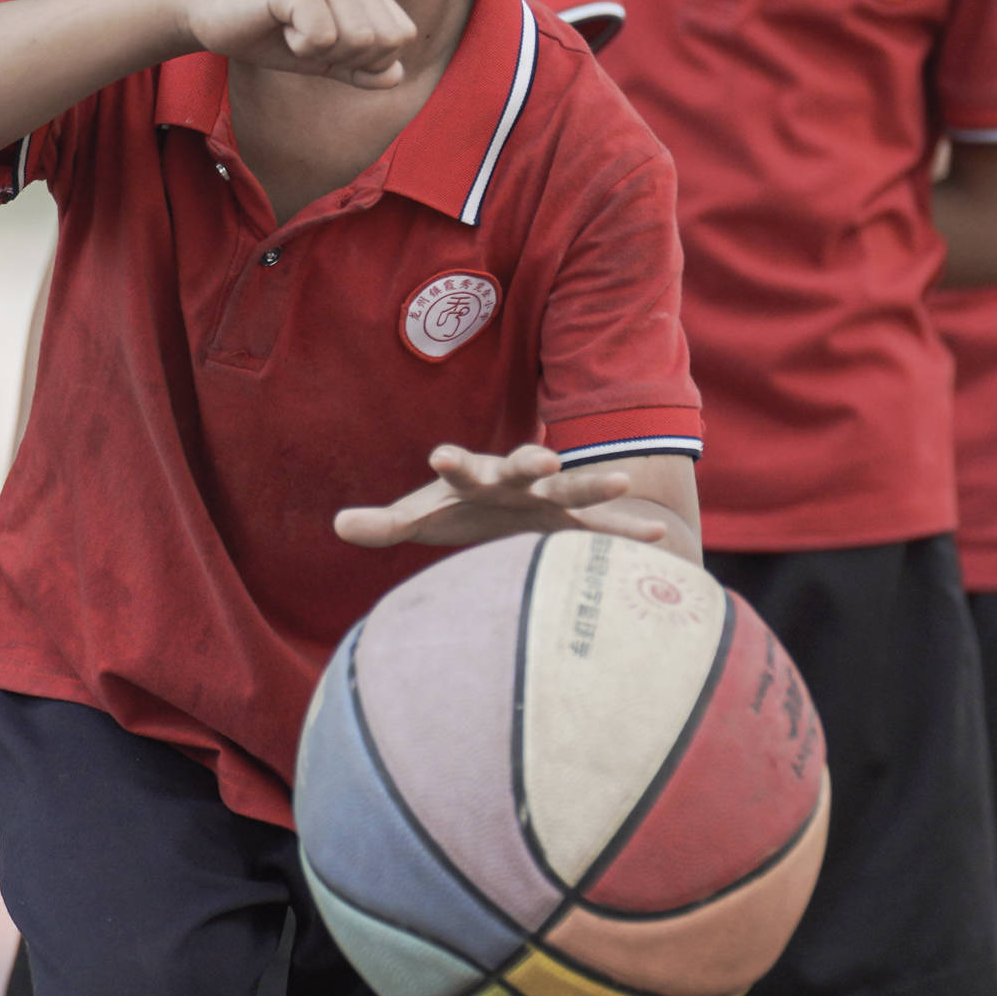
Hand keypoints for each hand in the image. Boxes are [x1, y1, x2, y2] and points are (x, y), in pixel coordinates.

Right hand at [179, 0, 418, 87]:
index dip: (370, 60)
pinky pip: (322, 38)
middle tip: (307, 41)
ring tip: (292, 31)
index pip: (401, 36)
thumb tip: (396, 76)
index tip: (328, 48)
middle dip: (346, 58)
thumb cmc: (268, 34)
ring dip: (320, 52)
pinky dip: (299, 47)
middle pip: (384, 41)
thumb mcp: (323, 58)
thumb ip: (362, 68)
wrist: (208, 14)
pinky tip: (279, 26)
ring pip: (357, 40)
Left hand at [334, 443, 679, 550]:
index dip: (452, 461)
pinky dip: (629, 533)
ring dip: (594, 483)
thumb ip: (384, 523)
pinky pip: (605, 527)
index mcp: (475, 477)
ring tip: (620, 482)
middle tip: (540, 456)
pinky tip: (659, 540)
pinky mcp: (574, 522)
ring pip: (574, 486)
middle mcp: (516, 480)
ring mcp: (550, 498)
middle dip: (530, 459)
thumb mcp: (423, 517)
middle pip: (522, 465)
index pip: (461, 467)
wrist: (509, 510)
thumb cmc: (462, 511)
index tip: (439, 455)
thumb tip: (337, 524)